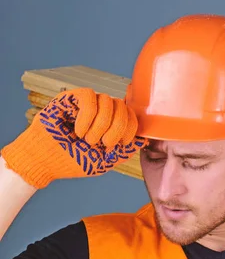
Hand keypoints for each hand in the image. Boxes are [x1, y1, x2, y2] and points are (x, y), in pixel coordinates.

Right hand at [1, 88, 147, 188]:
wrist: (47, 160)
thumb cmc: (73, 161)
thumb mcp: (104, 162)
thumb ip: (124, 152)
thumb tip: (143, 139)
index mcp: (111, 125)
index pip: (132, 115)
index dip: (130, 128)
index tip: (120, 144)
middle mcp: (102, 111)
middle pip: (123, 107)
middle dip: (116, 129)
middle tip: (101, 144)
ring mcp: (87, 103)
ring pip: (108, 101)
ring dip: (100, 125)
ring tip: (86, 139)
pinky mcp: (71, 97)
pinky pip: (89, 96)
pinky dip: (87, 117)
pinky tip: (78, 130)